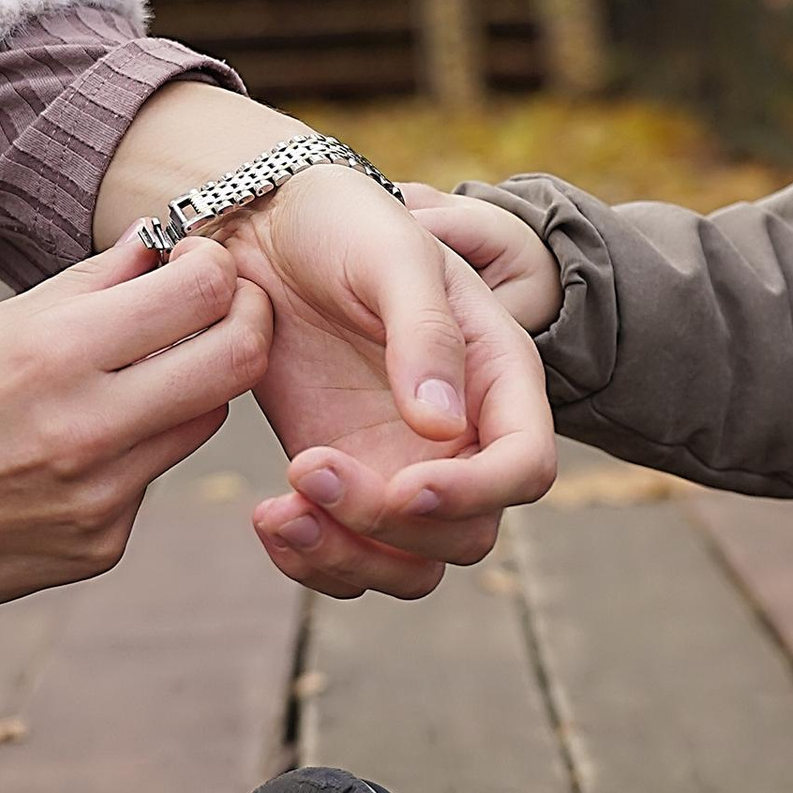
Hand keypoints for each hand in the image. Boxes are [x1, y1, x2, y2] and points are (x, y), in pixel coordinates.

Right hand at [0, 233, 270, 635]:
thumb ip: (88, 287)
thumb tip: (163, 241)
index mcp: (54, 353)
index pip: (203, 292)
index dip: (216, 267)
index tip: (197, 263)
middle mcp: (88, 428)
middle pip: (237, 359)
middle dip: (244, 321)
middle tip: (221, 307)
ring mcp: (99, 498)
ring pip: (200, 421)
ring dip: (186, 388)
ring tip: (131, 376)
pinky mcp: (99, 548)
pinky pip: (148, 481)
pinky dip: (128, 455)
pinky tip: (66, 455)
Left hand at [237, 176, 556, 600]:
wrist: (268, 232)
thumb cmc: (345, 225)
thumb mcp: (392, 255)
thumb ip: (425, 332)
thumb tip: (442, 426)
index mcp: (496, 378)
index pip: (524, 466)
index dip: (476, 494)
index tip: (403, 487)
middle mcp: (461, 437)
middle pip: (468, 535)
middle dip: (392, 528)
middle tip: (308, 468)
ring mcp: (402, 467)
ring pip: (411, 567)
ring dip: (349, 562)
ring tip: (279, 513)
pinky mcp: (345, 483)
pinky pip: (349, 560)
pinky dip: (311, 562)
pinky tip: (268, 518)